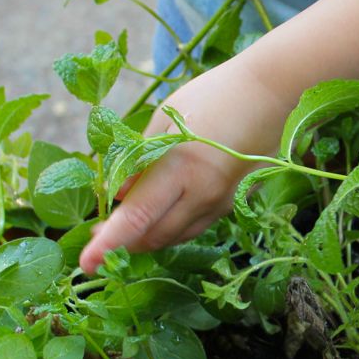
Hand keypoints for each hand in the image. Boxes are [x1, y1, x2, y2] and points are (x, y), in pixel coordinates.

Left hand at [79, 60, 291, 274]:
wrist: (271, 95)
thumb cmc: (213, 96)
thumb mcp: (167, 119)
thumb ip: (139, 159)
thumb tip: (117, 194)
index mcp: (180, 169)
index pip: (137, 216)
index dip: (109, 242)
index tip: (86, 263)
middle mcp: (203, 195)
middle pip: (155, 236)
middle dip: (123, 241)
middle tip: (97, 235)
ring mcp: (222, 203)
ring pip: (176, 236)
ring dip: (148, 236)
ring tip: (125, 225)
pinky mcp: (235, 204)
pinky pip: (196, 225)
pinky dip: (172, 225)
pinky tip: (162, 211)